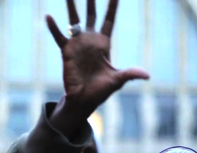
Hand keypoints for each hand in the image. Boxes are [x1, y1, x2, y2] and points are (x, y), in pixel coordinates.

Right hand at [46, 0, 148, 138]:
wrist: (84, 100)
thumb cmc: (101, 90)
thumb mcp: (117, 80)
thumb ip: (130, 74)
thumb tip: (147, 76)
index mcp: (104, 44)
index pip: (109, 21)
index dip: (112, 7)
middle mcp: (90, 41)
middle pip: (92, 15)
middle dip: (91, 1)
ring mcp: (77, 45)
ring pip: (74, 21)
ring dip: (72, 7)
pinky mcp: (67, 52)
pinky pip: (59, 36)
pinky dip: (54, 28)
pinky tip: (48, 16)